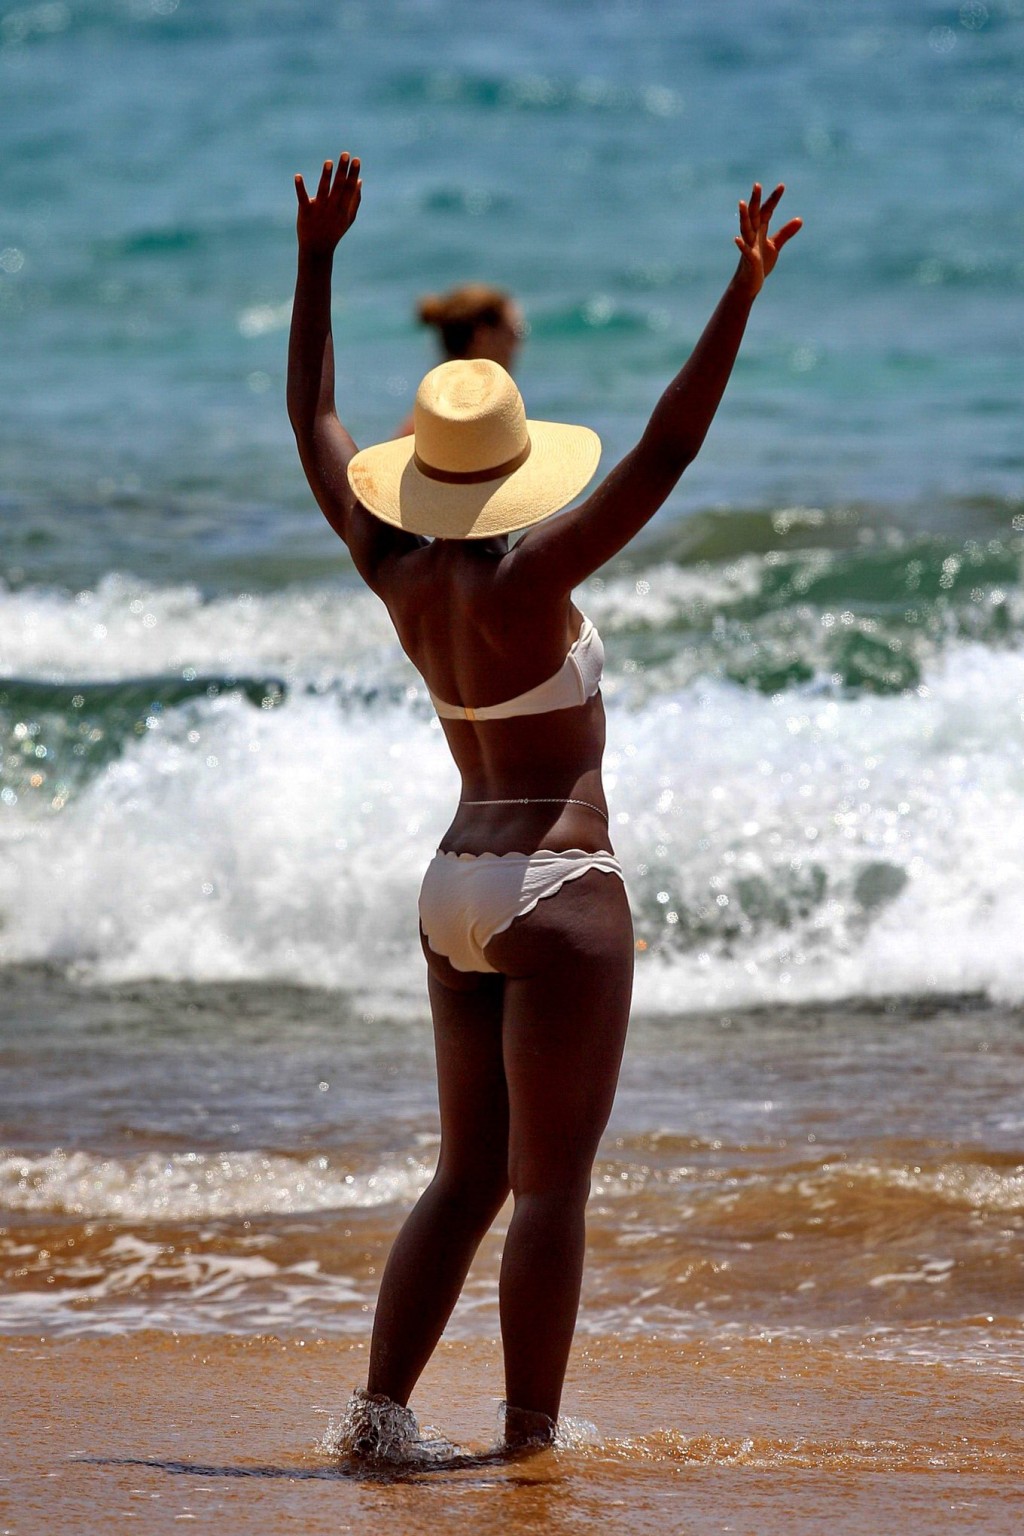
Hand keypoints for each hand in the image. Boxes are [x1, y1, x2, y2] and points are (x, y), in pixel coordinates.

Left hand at [294, 152, 361, 255]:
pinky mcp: (305, 211)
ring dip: (326, 176)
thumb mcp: (348, 218)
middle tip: (345, 154)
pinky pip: (303, 197)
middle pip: (339, 187)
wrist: (317, 248)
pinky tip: (298, 176)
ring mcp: (319, 209)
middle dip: (342, 170)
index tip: (356, 160)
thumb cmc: (334, 231)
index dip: (353, 174)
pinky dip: (300, 187)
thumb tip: (359, 181)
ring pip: (323, 190)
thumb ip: (355, 200)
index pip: (350, 188)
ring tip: (328, 162)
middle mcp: (332, 208)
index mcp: (343, 209)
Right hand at [733, 182, 801, 297]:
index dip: (774, 199)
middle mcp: (753, 235)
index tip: (782, 186)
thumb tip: (800, 219)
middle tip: (757, 184)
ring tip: (742, 203)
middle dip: (755, 201)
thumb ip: (786, 232)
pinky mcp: (749, 260)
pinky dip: (741, 245)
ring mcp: (749, 246)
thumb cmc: (760, 263)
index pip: (767, 211)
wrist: (750, 284)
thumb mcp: (775, 246)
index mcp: (760, 230)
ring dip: (743, 217)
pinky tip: (737, 239)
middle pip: (754, 215)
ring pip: (745, 229)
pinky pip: (744, 251)